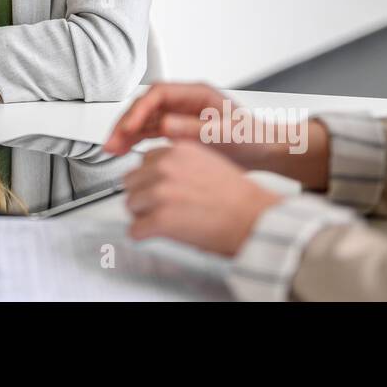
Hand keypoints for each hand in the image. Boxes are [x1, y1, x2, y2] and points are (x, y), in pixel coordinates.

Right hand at [104, 82, 253, 161]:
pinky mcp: (177, 130)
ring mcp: (179, 115)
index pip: (158, 93)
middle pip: (146, 106)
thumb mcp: (226, 133)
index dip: (140, 109)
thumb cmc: (252, 137)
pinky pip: (150, 132)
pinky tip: (125, 150)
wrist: (263, 151)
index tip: (129, 126)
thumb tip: (165, 125)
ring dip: (126, 132)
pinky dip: (136, 140)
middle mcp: (184, 102)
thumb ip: (195, 129)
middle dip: (126, 122)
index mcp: (196, 94)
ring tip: (111, 148)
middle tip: (112, 141)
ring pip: (144, 119)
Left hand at [124, 140, 282, 256]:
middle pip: (131, 181)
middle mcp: (165, 167)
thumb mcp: (207, 163)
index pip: (144, 160)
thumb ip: (181, 165)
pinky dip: (142, 236)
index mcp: (177, 150)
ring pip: (130, 204)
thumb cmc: (240, 198)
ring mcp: (160, 193)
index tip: (156, 188)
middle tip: (156, 208)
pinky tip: (155, 236)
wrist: (255, 219)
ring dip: (142, 215)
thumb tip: (161, 174)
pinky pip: (135, 230)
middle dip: (142, 195)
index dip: (151, 178)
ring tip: (161, 223)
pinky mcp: (160, 220)